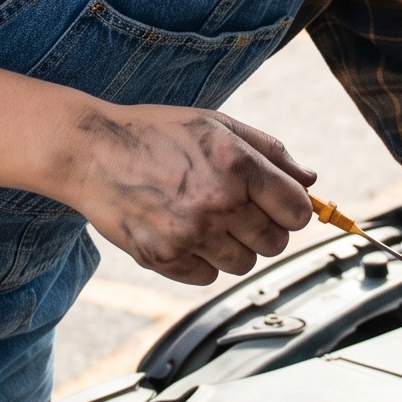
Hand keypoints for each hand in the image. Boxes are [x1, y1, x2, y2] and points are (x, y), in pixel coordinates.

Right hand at [56, 105, 316, 284]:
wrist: (92, 153)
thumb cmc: (156, 133)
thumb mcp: (217, 124)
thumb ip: (270, 151)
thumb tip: (309, 181)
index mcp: (237, 165)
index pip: (297, 212)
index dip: (292, 210)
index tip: (279, 206)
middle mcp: (218, 203)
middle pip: (275, 244)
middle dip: (264, 229)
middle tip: (239, 211)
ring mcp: (190, 235)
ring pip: (243, 265)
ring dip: (233, 247)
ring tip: (207, 219)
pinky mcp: (165, 258)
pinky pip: (207, 278)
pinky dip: (201, 261)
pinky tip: (183, 232)